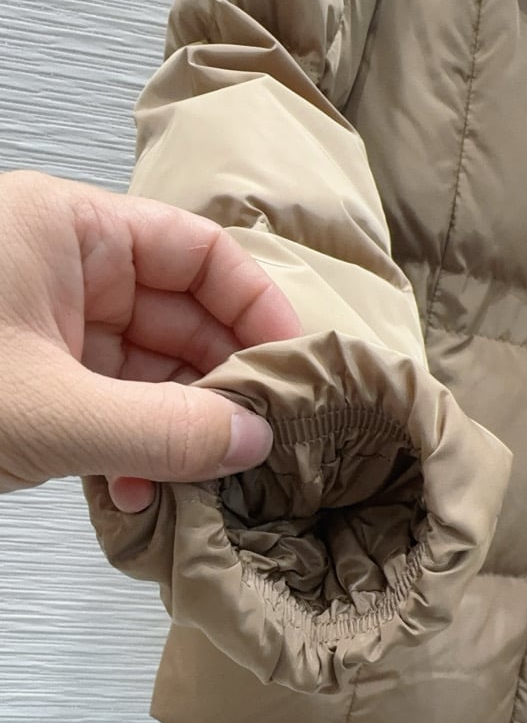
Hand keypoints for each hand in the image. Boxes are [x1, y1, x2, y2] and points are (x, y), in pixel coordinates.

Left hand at [0, 171, 300, 511]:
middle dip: (221, 384)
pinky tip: (134, 490)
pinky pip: (108, 403)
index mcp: (66, 232)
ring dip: (176, 428)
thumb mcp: (49, 413)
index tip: (298, 367)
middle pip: (181, 315)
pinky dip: (131, 447)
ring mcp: (47, 326)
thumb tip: (256, 442)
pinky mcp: (32, 378)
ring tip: (198, 477)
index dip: (257, 307)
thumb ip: (164, 430)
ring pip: (148, 369)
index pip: (197, 251)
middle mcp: (63, 269)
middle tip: (259, 440)